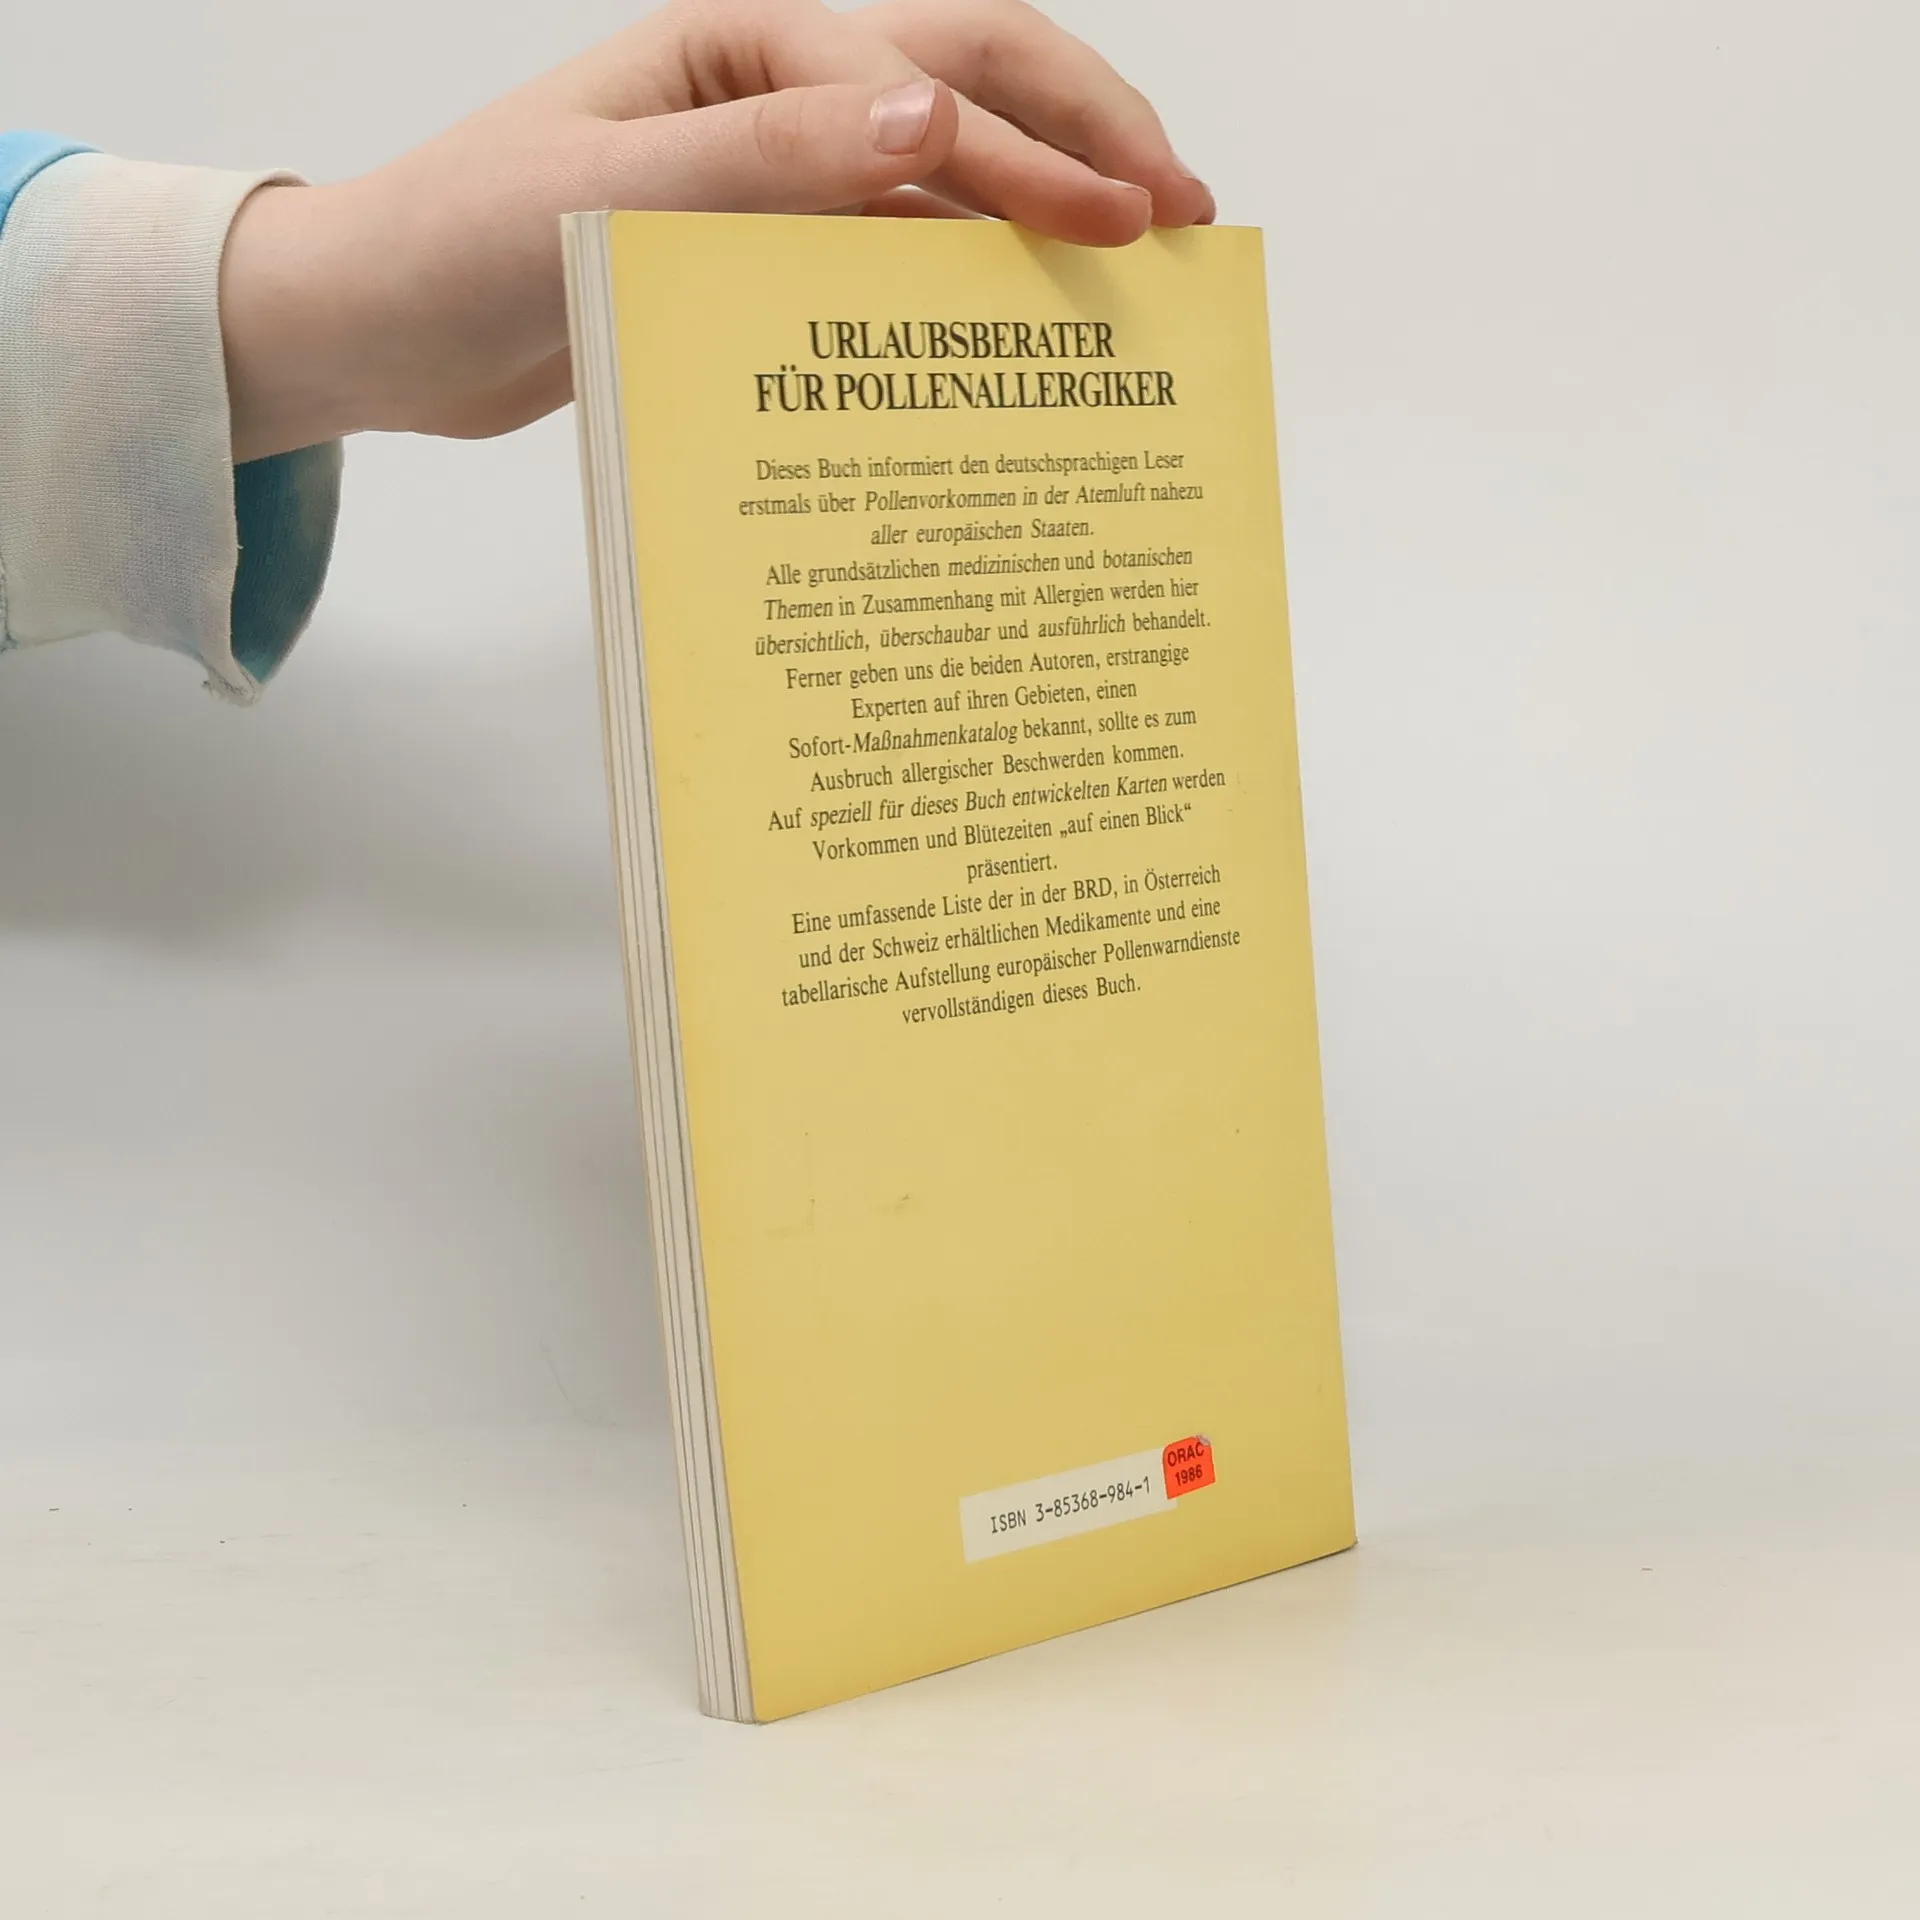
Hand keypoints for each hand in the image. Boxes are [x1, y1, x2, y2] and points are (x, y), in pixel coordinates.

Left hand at [220, 0, 1214, 462]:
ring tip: (1134, 275)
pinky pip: (885, 257)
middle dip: (1085, 135)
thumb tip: (930, 119)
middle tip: (1183, 215)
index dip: (1035, 156)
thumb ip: (765, 159)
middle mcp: (774, 96)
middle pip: (970, 81)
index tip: (1127, 228)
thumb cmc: (459, 243)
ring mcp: (772, 174)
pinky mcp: (758, 256)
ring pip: (943, 175)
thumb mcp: (605, 195)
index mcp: (743, 46)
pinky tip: (1015, 333)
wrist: (378, 332)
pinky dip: (957, 286)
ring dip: (1040, 211)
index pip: (928, 85)